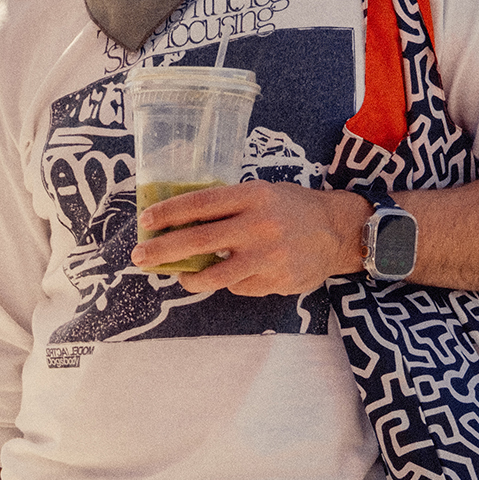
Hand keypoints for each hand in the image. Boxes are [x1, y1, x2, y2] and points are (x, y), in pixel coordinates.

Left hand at [128, 181, 370, 295]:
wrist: (339, 232)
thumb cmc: (292, 208)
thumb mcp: (263, 193)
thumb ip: (229, 205)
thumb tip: (180, 221)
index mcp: (254, 196)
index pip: (201, 203)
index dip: (169, 213)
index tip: (146, 221)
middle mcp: (260, 225)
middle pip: (199, 240)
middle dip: (163, 250)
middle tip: (139, 256)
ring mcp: (269, 256)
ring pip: (215, 275)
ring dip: (189, 279)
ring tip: (178, 276)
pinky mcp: (276, 281)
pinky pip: (239, 286)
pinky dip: (229, 282)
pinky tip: (231, 274)